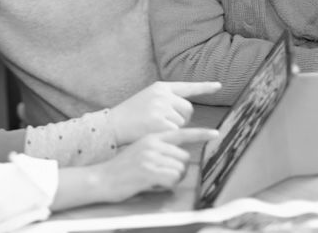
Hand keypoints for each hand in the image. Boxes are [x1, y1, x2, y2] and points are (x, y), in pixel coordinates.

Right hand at [95, 128, 218, 202]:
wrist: (102, 178)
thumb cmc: (122, 168)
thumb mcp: (140, 150)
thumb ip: (159, 148)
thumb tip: (180, 157)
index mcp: (152, 136)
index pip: (180, 133)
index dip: (199, 134)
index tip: (215, 133)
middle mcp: (153, 143)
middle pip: (184, 157)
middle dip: (178, 168)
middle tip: (164, 175)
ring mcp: (151, 156)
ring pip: (180, 169)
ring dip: (173, 178)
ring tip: (156, 179)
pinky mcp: (149, 170)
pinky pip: (173, 178)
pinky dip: (167, 184)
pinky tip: (153, 183)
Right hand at [108, 81, 220, 144]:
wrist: (112, 125)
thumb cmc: (130, 116)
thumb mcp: (147, 100)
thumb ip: (165, 100)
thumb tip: (185, 110)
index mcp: (160, 87)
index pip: (187, 87)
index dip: (204, 87)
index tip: (219, 86)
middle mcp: (162, 94)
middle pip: (188, 109)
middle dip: (183, 119)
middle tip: (166, 125)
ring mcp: (161, 108)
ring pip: (183, 122)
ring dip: (174, 129)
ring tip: (155, 128)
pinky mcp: (160, 123)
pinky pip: (176, 133)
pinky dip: (169, 137)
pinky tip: (155, 134)